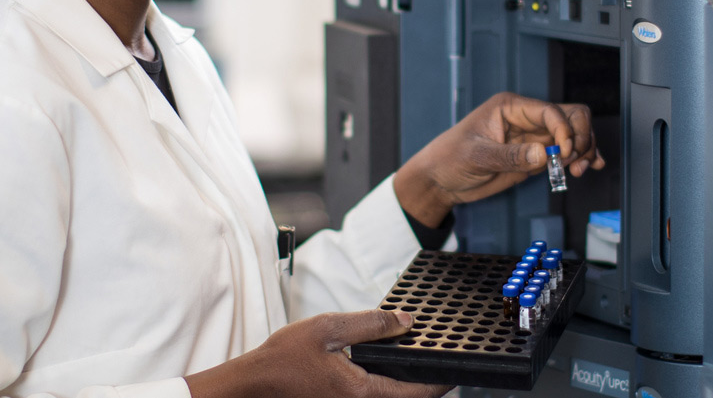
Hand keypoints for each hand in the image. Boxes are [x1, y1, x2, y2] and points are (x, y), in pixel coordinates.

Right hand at [185, 310, 449, 397]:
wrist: (253, 384)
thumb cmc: (284, 359)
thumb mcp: (328, 329)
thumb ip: (371, 324)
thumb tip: (407, 322)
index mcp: (363, 391)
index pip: (420, 392)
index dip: (444, 378)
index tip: (459, 362)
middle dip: (428, 380)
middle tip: (440, 356)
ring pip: (393, 397)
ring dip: (407, 383)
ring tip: (415, 356)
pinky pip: (376, 396)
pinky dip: (387, 383)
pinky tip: (385, 363)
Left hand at [394, 92, 606, 224]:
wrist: (440, 180)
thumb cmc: (450, 158)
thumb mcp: (477, 156)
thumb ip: (510, 156)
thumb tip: (544, 154)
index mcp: (510, 107)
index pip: (549, 110)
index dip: (564, 129)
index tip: (564, 151)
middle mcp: (526, 118)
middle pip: (569, 116)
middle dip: (579, 137)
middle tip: (573, 161)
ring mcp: (532, 137)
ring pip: (572, 134)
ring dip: (582, 149)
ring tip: (577, 170)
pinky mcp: (535, 155)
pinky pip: (564, 152)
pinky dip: (580, 158)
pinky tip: (591, 167)